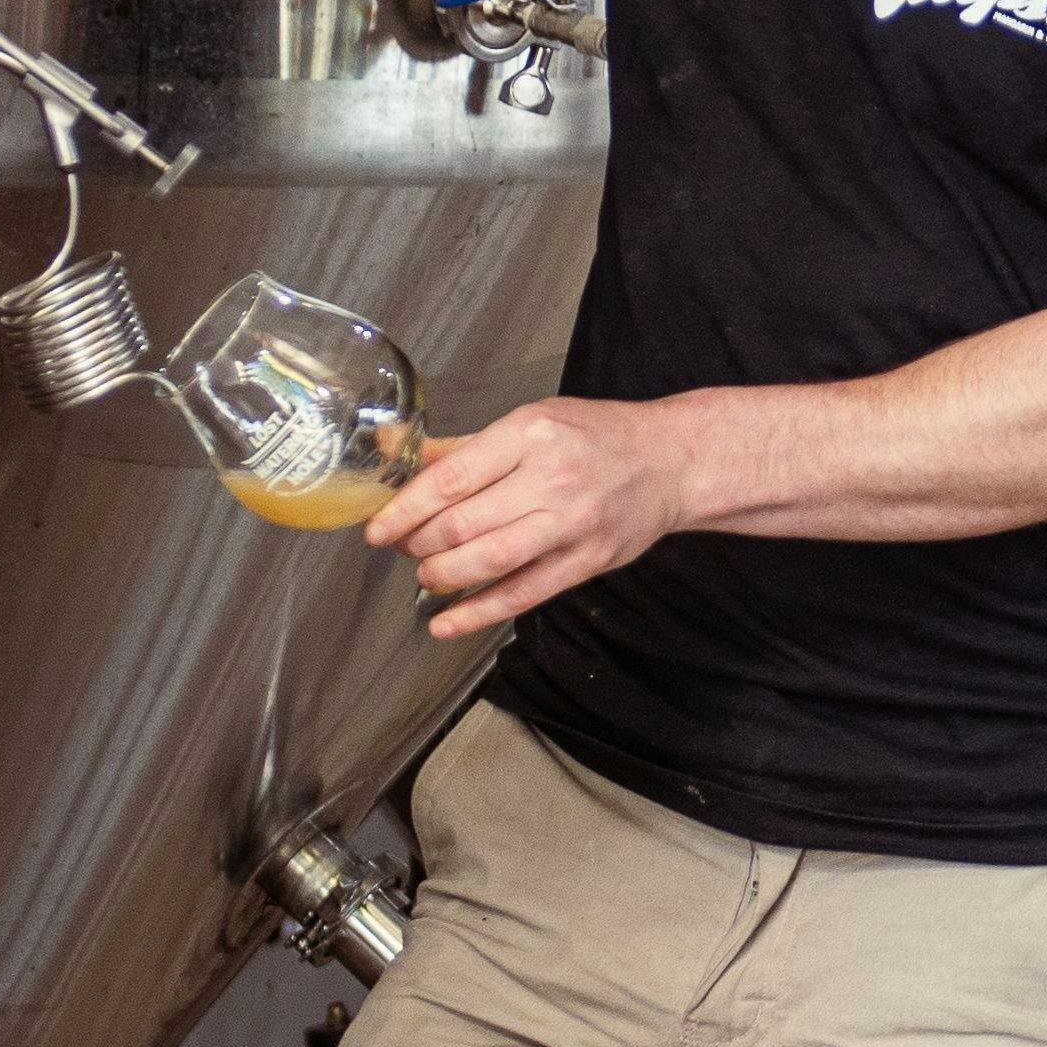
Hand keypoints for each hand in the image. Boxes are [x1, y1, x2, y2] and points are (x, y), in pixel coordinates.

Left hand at [366, 398, 695, 639]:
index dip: (404, 509)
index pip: (450, 478)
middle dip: (418, 545)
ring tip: (426, 576)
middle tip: (403, 549)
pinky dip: (477, 614)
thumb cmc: (594, 436)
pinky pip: (521, 595)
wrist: (670, 461)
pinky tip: (445, 623)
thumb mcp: (528, 423)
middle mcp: (550, 478)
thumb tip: (393, 450)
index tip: (377, 528)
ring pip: (488, 562)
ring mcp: (571, 524)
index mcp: (529, 434)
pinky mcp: (586, 562)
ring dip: (442, 577)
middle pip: (462, 524)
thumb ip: (460, 447)